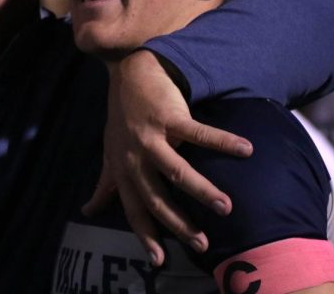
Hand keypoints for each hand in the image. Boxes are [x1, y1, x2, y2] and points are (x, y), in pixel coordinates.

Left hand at [83, 50, 253, 265]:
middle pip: (156, 198)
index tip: (159, 261)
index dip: (145, 235)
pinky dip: (223, 142)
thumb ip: (105, 184)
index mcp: (123, 169)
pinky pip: (199, 133)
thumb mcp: (110, 152)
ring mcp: (149, 136)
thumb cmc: (122, 116)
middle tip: (203, 243)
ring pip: (176, 172)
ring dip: (202, 191)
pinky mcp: (167, 116)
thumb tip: (88, 210)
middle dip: (179, 224)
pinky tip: (245, 150)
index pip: (134, 209)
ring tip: (226, 207)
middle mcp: (134, 157)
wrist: (130, 72)